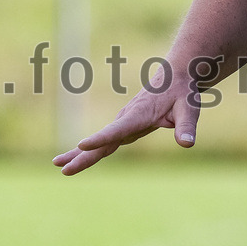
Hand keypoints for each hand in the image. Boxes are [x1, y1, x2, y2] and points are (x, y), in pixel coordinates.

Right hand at [52, 73, 200, 175]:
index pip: (118, 129)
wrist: (175, 76)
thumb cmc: (182, 92)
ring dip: (79, 154)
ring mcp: (124, 123)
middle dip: (82, 155)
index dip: (101, 138)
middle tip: (62, 169)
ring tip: (57, 165)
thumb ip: (186, 126)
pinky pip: (105, 142)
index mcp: (139, 115)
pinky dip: (89, 151)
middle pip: (103, 141)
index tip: (82, 145)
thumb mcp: (189, 108)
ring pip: (100, 142)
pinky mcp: (125, 127)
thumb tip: (187, 144)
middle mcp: (127, 119)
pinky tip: (74, 159)